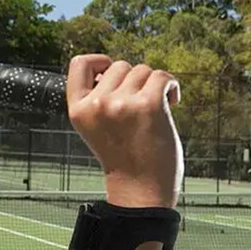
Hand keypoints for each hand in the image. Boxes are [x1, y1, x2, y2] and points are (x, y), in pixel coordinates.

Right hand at [66, 55, 183, 208]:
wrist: (140, 188)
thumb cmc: (122, 157)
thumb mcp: (95, 126)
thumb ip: (97, 99)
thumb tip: (112, 68)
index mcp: (78, 109)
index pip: (79, 63)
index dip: (98, 61)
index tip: (110, 72)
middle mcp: (96, 104)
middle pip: (119, 65)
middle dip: (133, 80)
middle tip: (139, 104)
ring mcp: (121, 104)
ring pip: (142, 70)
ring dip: (152, 84)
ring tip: (154, 107)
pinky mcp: (148, 105)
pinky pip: (162, 76)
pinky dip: (171, 86)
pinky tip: (172, 102)